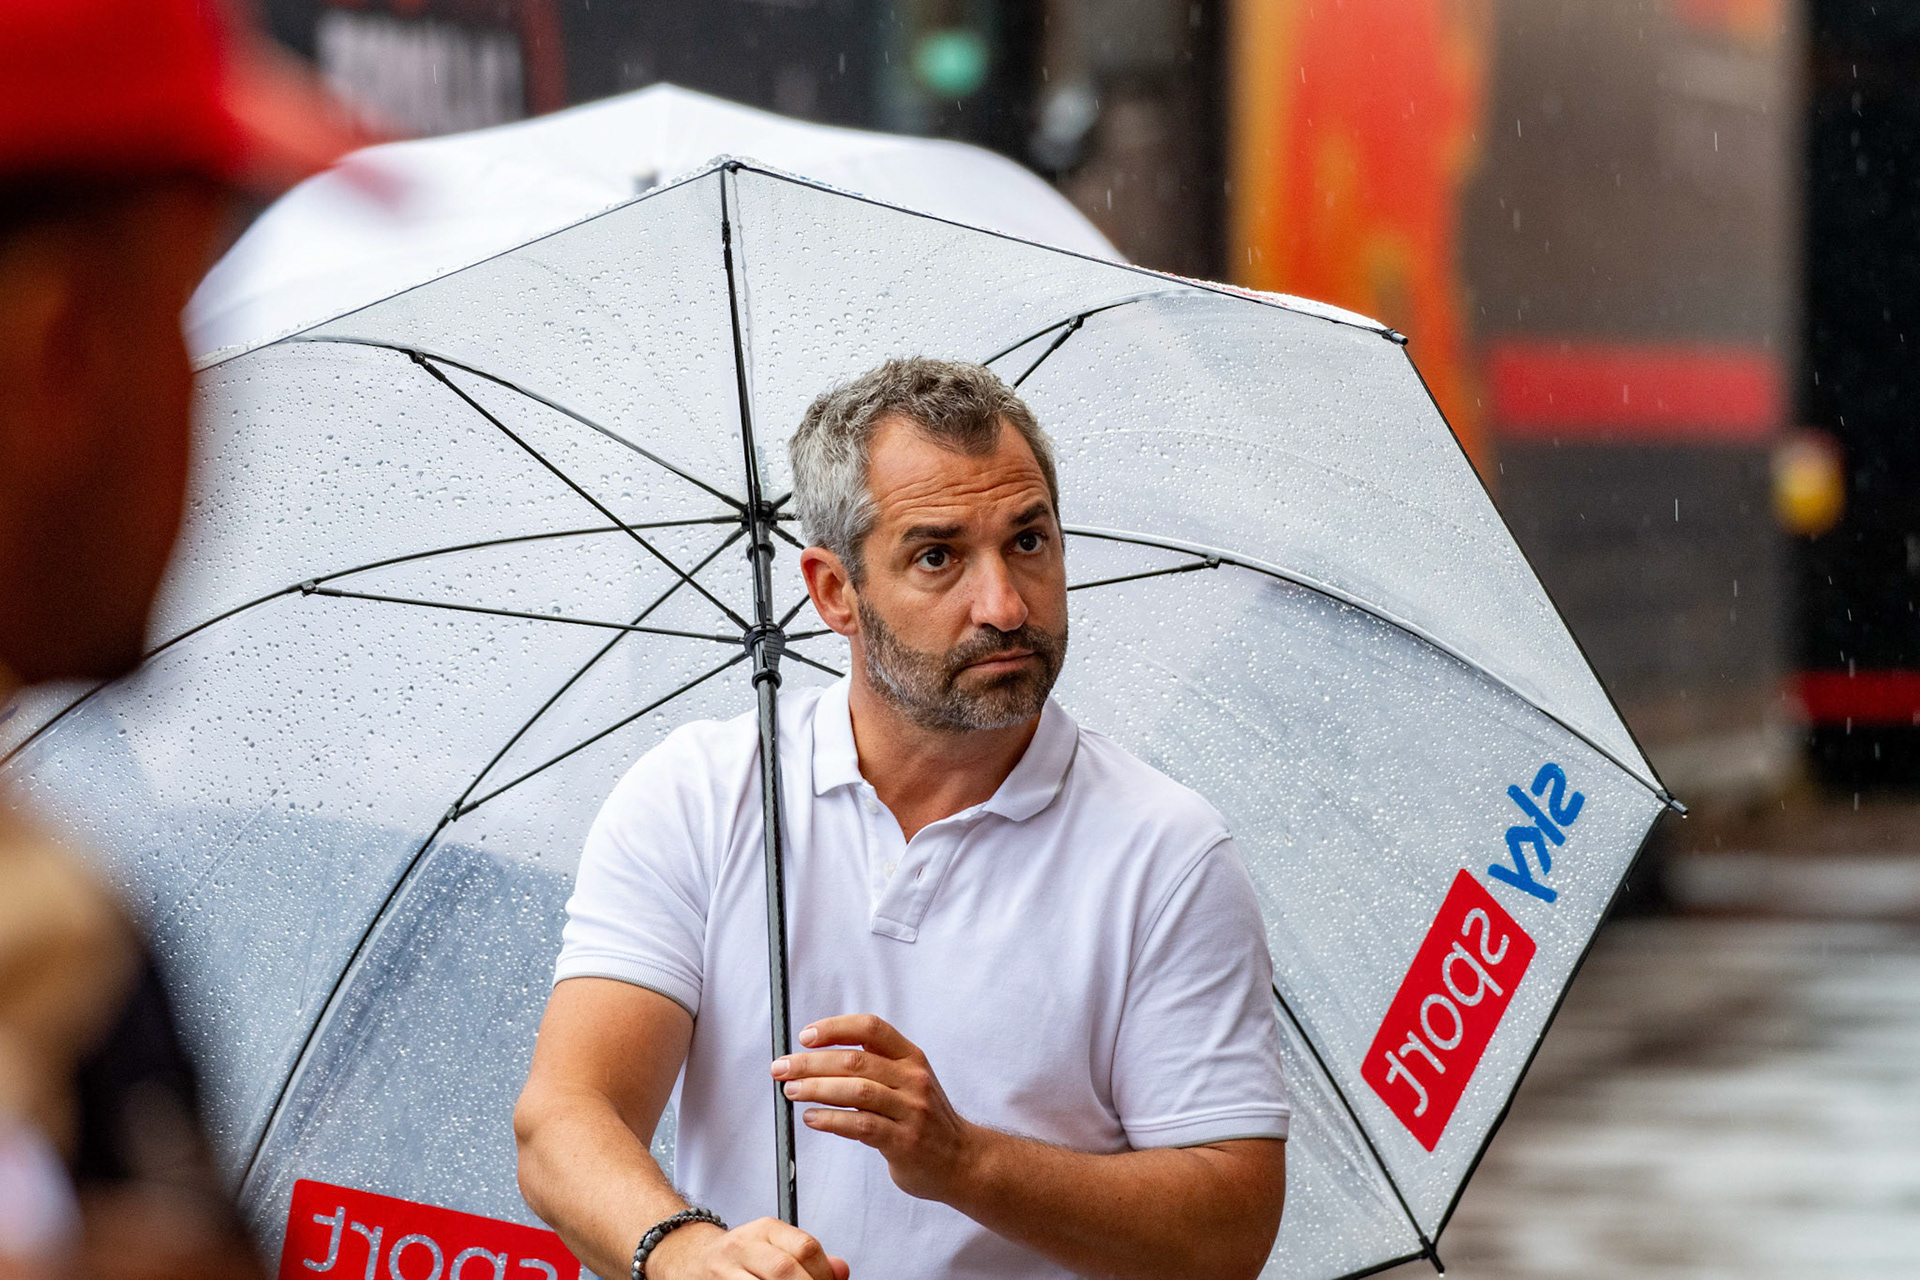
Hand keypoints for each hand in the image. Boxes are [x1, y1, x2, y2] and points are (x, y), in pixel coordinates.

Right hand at [643, 1217, 847, 1279]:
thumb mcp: (774, 1245)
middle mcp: (742, 1246)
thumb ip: (808, 1257)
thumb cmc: (740, 1255)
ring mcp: (723, 1272)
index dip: (824, 1274)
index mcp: (764, 1229)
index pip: (805, 1248)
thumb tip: (841, 1271)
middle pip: (785, 1272)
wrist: (688, 1257)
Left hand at [772, 1014, 978, 1201]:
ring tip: (791, 1091)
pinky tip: (812, 1119)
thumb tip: (816, 1056)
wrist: (962, 1161)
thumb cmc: (924, 1119)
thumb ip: (875, 1066)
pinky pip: (860, 1125)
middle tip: (781, 1068)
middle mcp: (913, 1078)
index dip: (835, 1028)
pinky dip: (831, 1120)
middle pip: (855, 1061)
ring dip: (816, 1089)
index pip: (871, 1028)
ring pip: (856, 1091)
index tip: (805, 1036)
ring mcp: (911, 1110)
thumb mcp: (910, 1081)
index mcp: (912, 1057)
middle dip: (811, 1063)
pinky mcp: (904, 1141)